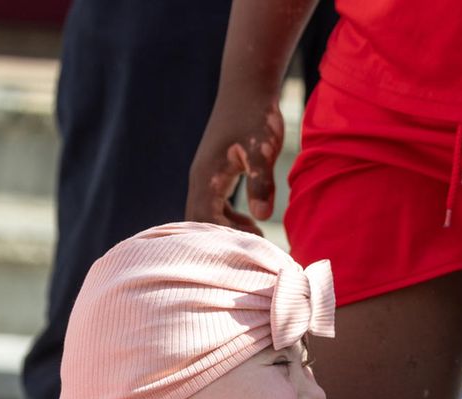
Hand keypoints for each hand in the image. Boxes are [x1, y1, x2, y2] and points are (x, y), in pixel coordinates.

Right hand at [186, 87, 285, 233]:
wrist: (247, 88)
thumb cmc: (256, 116)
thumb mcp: (262, 150)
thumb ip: (260, 182)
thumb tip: (262, 217)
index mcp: (206, 178)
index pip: (203, 222)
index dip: (223, 239)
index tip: (250, 246)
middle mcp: (200, 179)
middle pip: (199, 223)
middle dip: (222, 240)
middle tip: (254, 248)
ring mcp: (205, 176)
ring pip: (205, 215)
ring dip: (226, 230)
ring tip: (257, 236)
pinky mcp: (214, 173)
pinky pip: (213, 205)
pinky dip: (228, 219)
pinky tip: (252, 221)